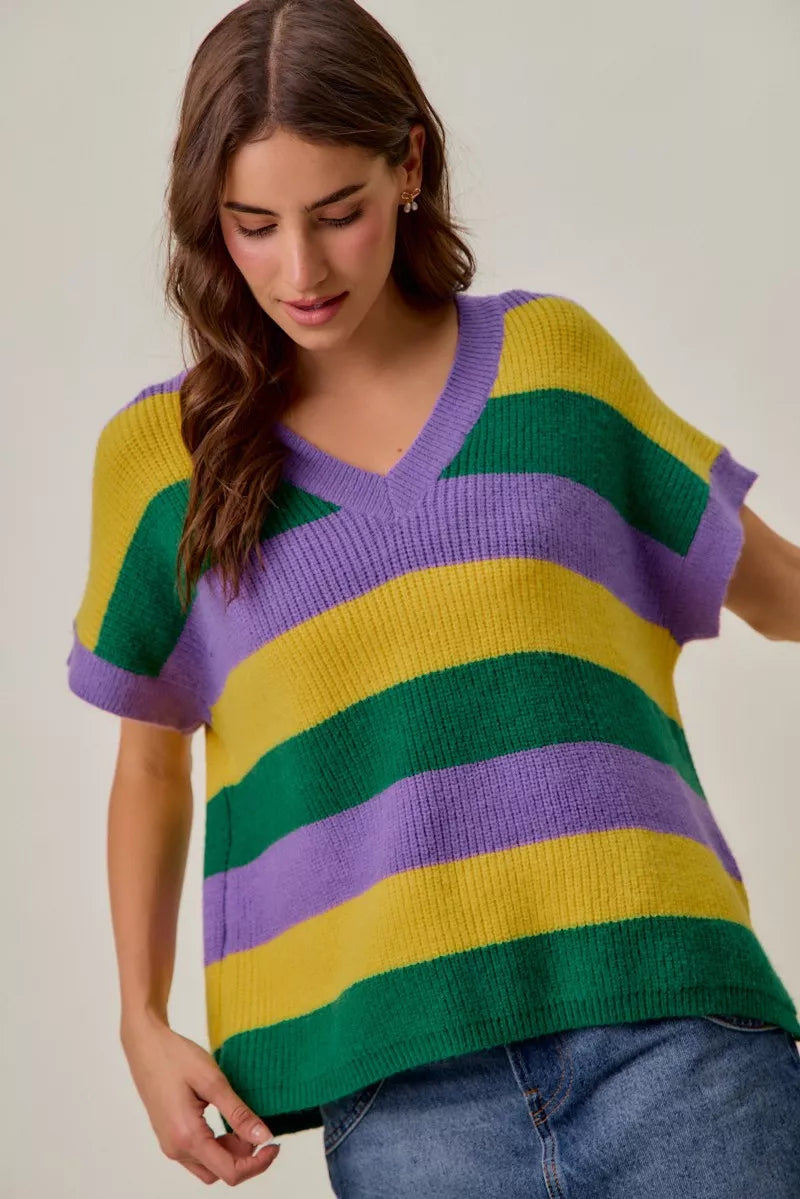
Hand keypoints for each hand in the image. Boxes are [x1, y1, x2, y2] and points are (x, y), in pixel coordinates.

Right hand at [121, 1011, 280, 1184]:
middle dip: (245, 1156)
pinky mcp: (169, 1136)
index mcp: (187, 1138)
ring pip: (209, 1166)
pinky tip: (225, 1122)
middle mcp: (176, 1149)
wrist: (145, 1045)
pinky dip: (216, 1146)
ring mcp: (170, 1145)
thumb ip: (238, 1114)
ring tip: (241, 1121)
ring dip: (230, 1152)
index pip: (230, 1172)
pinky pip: (198, 1154)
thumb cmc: (175, 1057)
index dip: (258, 1163)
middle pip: (220, 1172)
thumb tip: (264, 1137)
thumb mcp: (213, 1081)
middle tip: (259, 1127)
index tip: (274, 1143)